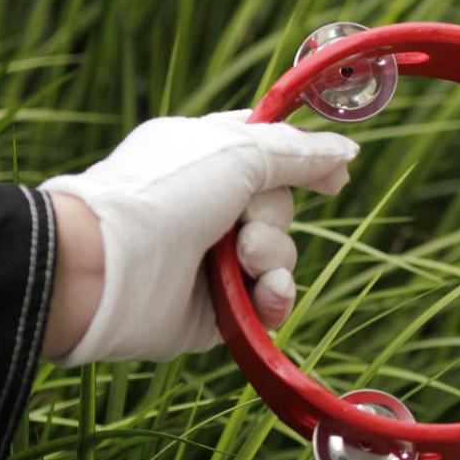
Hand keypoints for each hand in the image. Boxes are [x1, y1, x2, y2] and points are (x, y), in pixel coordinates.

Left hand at [38, 111, 357, 364]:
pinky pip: (271, 300)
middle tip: (242, 219)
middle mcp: (211, 206)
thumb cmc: (165, 194)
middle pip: (280, 206)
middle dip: (273, 216)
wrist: (111, 268)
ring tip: (240, 260)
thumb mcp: (237, 152)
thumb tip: (347, 154)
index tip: (333, 175)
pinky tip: (263, 295)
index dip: (302, 160)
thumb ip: (299, 153)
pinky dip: (274, 296)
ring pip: (280, 254)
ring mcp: (213, 258)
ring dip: (272, 255)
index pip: (267, 151)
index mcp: (207, 156)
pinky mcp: (219, 308)